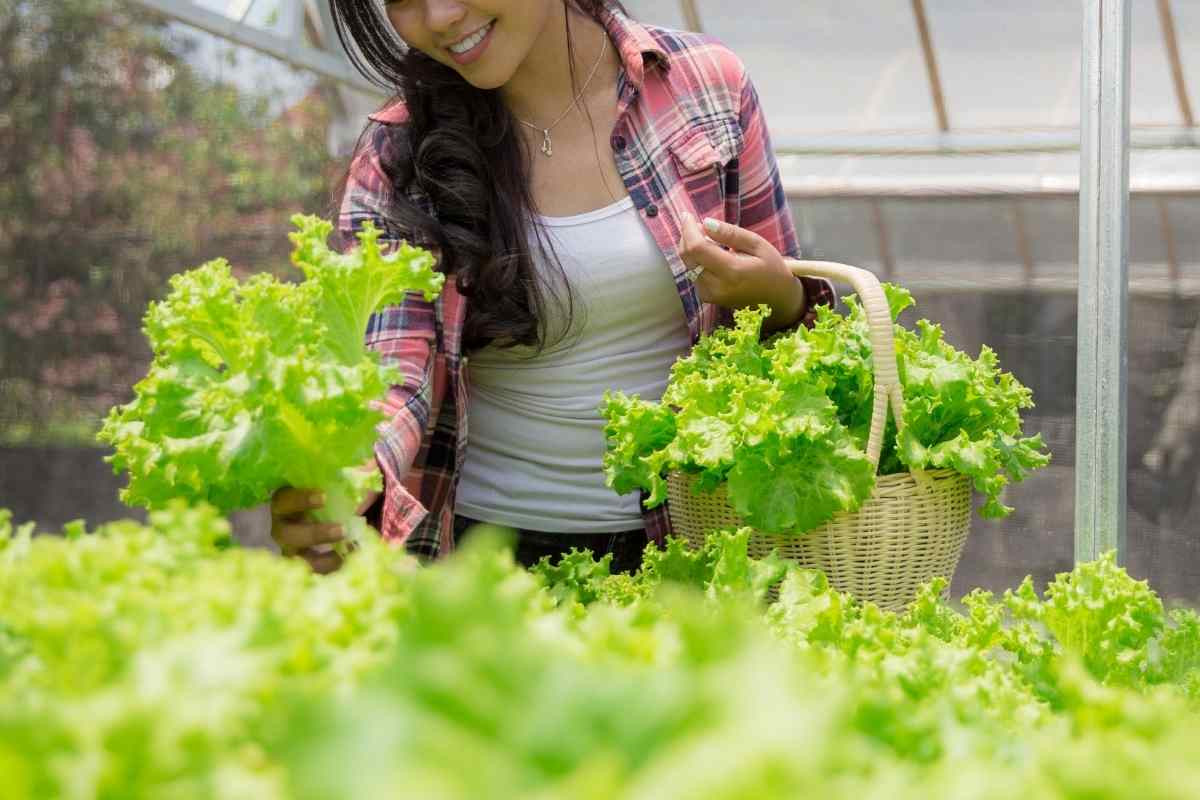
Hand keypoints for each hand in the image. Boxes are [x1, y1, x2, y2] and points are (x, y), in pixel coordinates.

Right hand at [270, 488, 346, 574]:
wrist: (315, 520)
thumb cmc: (319, 500)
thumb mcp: (322, 489)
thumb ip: (336, 482)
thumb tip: (362, 470)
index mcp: (283, 504)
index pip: (286, 500)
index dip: (302, 499)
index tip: (324, 497)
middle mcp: (281, 529)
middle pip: (289, 535)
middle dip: (316, 534)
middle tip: (341, 530)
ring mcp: (288, 551)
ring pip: (297, 559)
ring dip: (322, 560)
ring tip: (345, 556)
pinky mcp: (300, 567)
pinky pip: (312, 574)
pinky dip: (330, 572)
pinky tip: (349, 565)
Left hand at [676, 212, 805, 333]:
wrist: (775, 295)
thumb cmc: (770, 266)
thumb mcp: (757, 244)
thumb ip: (731, 233)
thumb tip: (706, 223)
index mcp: (732, 271)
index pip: (697, 248)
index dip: (689, 230)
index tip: (687, 215)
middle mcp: (717, 286)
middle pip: (688, 256)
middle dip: (687, 237)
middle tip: (698, 224)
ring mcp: (710, 294)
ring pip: (688, 264)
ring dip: (692, 248)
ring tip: (709, 239)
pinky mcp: (707, 297)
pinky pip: (693, 273)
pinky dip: (697, 260)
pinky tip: (711, 255)